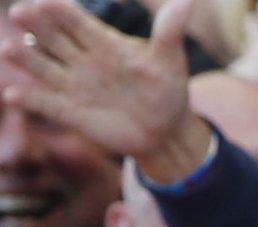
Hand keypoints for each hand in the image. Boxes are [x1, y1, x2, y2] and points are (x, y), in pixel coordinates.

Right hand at [0, 0, 204, 170]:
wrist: (165, 130)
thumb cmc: (167, 89)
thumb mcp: (170, 61)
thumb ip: (170, 32)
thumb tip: (187, 1)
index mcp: (103, 43)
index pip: (79, 23)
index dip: (64, 12)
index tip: (46, 1)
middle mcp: (82, 60)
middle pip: (54, 39)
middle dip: (37, 26)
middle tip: (19, 12)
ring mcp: (74, 86)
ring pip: (44, 68)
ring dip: (25, 58)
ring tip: (8, 48)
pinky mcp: (70, 113)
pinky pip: (46, 104)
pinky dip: (30, 99)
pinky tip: (13, 93)